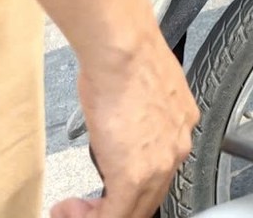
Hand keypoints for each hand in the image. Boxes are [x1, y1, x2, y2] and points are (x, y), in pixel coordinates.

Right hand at [52, 43, 197, 217]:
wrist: (122, 51)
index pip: (158, 172)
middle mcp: (176, 149)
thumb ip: (138, 116)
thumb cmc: (126, 57)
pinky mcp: (133, 177)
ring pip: (134, 209)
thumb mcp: (140, 90)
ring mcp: (158, 165)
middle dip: (113, 206)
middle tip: (85, 206)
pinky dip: (92, 217)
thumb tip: (122, 125)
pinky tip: (72, 211)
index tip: (107, 186)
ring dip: (101, 213)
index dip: (130, 186)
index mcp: (180, 125)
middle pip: (148, 197)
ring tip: (75, 210)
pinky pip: (116, 215)